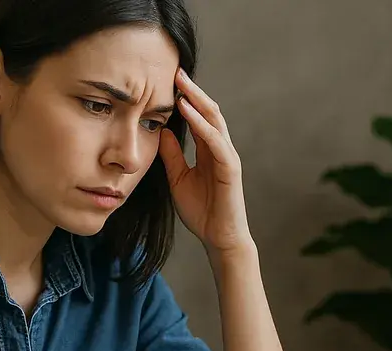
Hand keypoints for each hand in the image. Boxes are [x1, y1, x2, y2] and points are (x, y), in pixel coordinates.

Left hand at [159, 68, 252, 255]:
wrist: (219, 239)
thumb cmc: (201, 212)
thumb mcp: (178, 179)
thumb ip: (172, 156)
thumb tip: (161, 131)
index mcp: (208, 151)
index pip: (198, 117)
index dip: (185, 98)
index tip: (166, 81)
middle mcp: (220, 149)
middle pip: (208, 111)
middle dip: (192, 91)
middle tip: (175, 71)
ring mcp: (227, 157)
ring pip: (214, 120)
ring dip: (198, 99)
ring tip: (181, 82)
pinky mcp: (230, 168)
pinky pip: (216, 140)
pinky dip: (201, 123)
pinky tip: (187, 110)